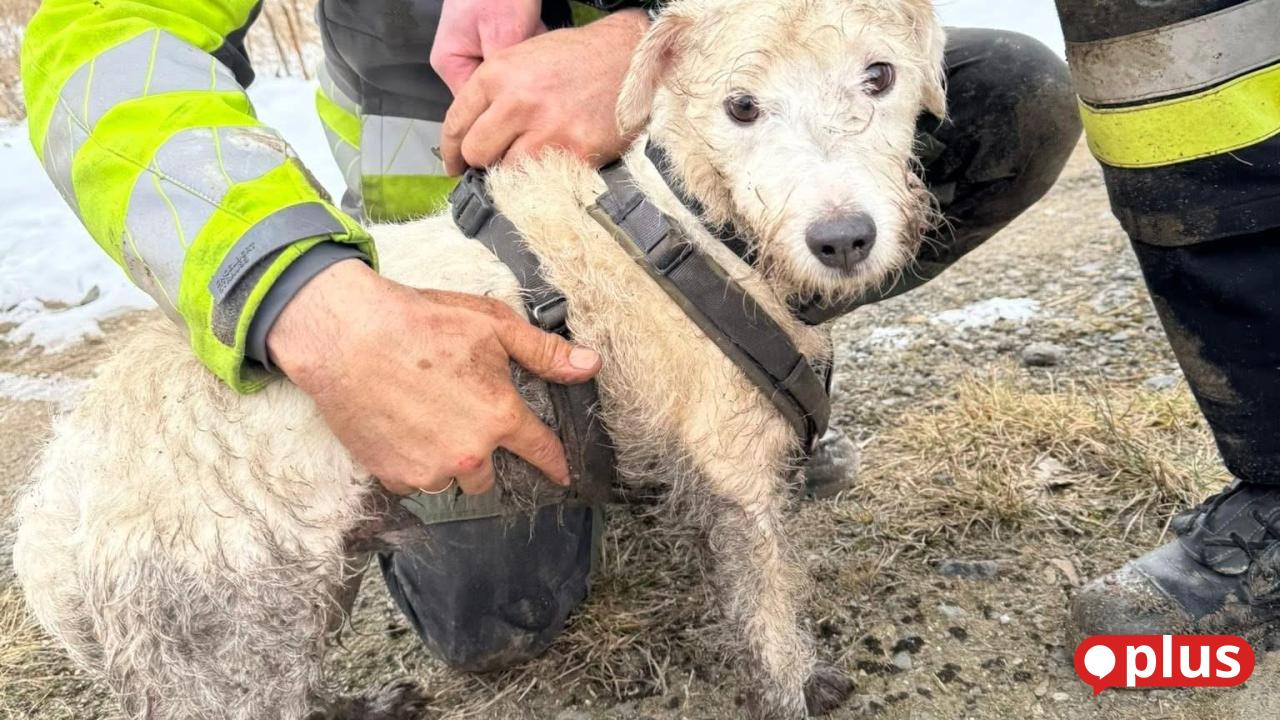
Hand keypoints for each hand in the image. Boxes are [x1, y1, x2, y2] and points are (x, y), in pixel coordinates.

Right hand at [266, 259, 601, 495]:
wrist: (347, 336)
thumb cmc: (420, 324)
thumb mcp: (492, 325)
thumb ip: (544, 352)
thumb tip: (590, 365)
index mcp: (499, 417)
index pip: (540, 450)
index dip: (554, 462)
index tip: (563, 476)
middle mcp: (469, 454)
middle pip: (490, 472)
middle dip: (481, 449)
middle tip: (458, 413)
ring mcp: (429, 469)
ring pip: (451, 477)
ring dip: (446, 458)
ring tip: (425, 417)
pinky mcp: (393, 476)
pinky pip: (414, 480)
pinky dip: (412, 461)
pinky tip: (401, 427)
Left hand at [439, 8, 649, 174]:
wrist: (631, 59)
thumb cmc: (579, 59)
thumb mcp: (525, 59)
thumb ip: (496, 93)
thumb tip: (474, 133)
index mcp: (498, 74)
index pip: (456, 124)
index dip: (452, 151)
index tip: (455, 165)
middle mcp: (518, 101)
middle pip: (476, 153)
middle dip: (483, 161)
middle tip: (497, 161)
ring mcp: (547, 130)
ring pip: (507, 173)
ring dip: (515, 173)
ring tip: (532, 161)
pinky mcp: (575, 153)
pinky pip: (544, 181)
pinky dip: (546, 179)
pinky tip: (556, 166)